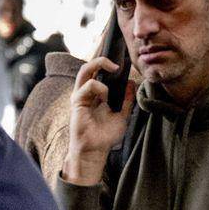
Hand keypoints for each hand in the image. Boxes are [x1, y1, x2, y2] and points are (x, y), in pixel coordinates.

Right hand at [63, 57, 135, 185]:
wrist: (96, 150)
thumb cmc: (106, 135)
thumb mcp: (123, 116)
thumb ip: (127, 100)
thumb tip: (132, 83)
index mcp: (96, 94)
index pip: (98, 72)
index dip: (107, 64)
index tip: (123, 63)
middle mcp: (86, 93)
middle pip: (88, 67)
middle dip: (101, 60)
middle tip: (117, 64)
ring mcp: (80, 96)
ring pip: (84, 71)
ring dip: (100, 69)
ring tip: (113, 78)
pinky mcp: (76, 102)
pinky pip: (87, 86)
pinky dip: (100, 87)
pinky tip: (106, 98)